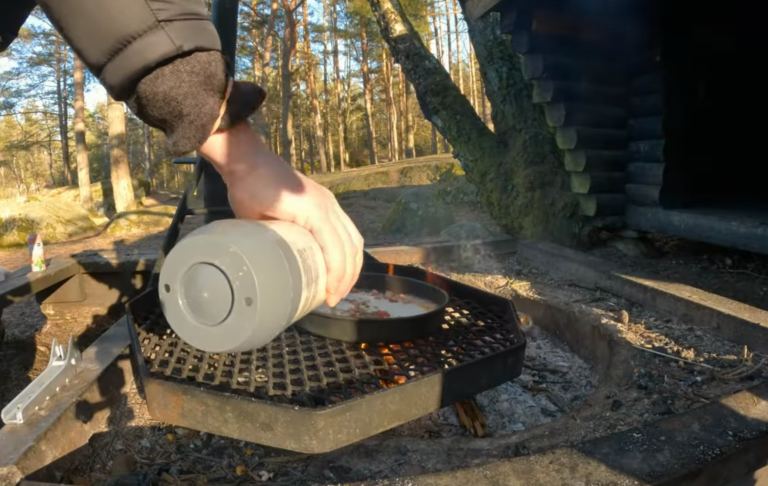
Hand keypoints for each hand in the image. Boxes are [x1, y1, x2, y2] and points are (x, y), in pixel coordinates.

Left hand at [199, 123, 363, 306]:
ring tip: (339, 286)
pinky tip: (339, 264)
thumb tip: (278, 272)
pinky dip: (348, 250)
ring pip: (354, 238)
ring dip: (351, 264)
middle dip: (347, 276)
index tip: (330, 298)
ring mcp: (330, 202)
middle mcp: (329, 205)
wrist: (248, 158)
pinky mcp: (326, 202)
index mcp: (315, 211)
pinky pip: (347, 229)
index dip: (337, 278)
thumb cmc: (249, 187)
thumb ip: (272, 243)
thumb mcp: (255, 220)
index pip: (336, 250)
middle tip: (334, 299)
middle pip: (351, 246)